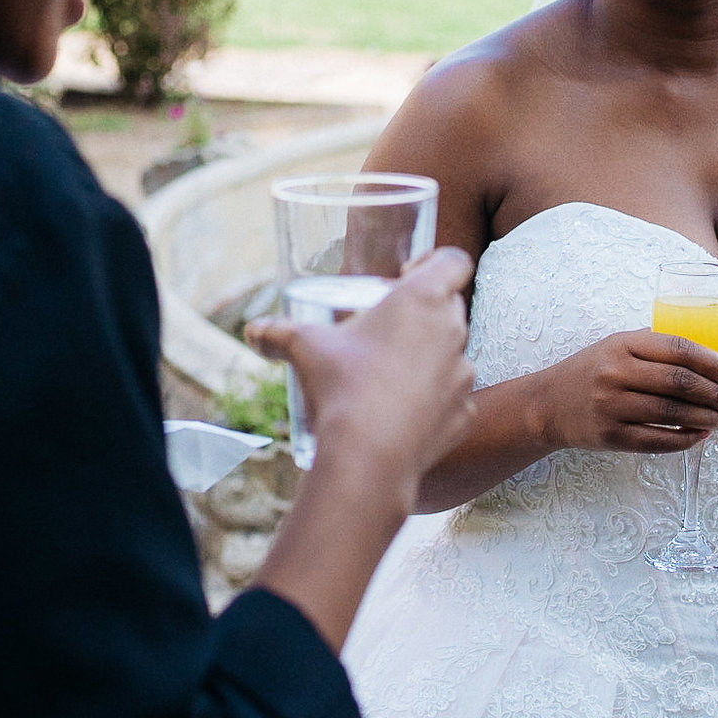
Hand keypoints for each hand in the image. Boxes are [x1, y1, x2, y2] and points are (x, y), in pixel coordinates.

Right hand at [248, 249, 477, 491]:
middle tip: (386, 326)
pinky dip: (433, 399)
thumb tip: (252, 331)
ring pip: (453, 351)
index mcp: (424, 299)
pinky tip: (402, 410)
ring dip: (429, 355)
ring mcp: (463, 374)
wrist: (368, 457)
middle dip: (423, 311)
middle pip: (450, 305)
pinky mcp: (465, 412)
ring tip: (389, 372)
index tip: (405, 276)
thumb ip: (278, 332)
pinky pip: (452, 396)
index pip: (454, 260)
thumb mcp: (304, 347)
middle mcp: (454, 330)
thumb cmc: (342, 386)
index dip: (435, 261)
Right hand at [540, 329, 717, 454]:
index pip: (678, 350)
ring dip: (708, 418)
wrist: (547, 405)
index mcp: (621, 345)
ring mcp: (612, 408)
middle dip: (716, 393)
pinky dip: (686, 439)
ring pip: (674, 413)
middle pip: (680, 383)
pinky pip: (659, 440)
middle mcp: (616, 374)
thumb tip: (708, 359)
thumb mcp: (615, 346)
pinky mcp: (612, 437)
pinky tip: (702, 435)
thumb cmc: (590, 372)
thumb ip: (653, 346)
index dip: (712, 363)